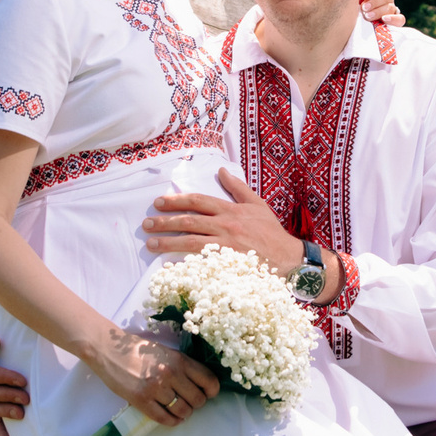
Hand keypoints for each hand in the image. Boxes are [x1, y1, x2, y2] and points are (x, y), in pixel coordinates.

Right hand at [87, 327, 220, 426]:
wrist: (108, 349)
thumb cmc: (138, 350)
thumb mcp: (166, 352)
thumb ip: (183, 366)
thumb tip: (201, 383)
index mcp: (179, 360)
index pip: (209, 381)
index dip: (212, 391)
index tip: (208, 393)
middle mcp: (170, 374)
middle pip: (198, 399)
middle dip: (197, 403)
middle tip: (189, 401)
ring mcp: (156, 389)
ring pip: (183, 411)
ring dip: (184, 413)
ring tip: (179, 409)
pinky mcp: (141, 401)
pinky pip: (165, 419)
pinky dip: (172, 421)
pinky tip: (171, 418)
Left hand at [144, 169, 303, 273]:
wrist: (289, 258)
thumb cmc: (272, 233)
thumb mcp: (257, 205)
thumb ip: (238, 188)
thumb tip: (221, 171)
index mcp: (231, 210)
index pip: (198, 201)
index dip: (176, 201)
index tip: (159, 203)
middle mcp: (226, 225)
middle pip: (189, 220)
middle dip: (164, 221)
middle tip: (146, 223)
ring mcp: (226, 246)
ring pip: (190, 241)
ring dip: (167, 242)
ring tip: (150, 243)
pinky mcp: (227, 264)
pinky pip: (200, 262)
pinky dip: (183, 262)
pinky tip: (168, 264)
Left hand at [361, 0, 404, 27]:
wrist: (359, 16)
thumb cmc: (357, 1)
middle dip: (374, 2)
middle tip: (363, 7)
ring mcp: (391, 7)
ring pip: (390, 7)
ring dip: (378, 12)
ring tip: (367, 16)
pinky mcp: (395, 19)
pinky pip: (400, 19)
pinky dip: (394, 19)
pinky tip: (384, 19)